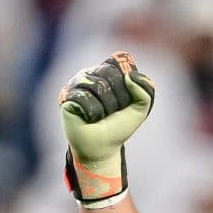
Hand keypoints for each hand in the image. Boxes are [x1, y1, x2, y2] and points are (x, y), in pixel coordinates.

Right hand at [58, 50, 155, 204]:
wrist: (102, 147)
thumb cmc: (119, 127)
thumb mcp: (140, 109)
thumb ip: (146, 90)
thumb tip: (128, 76)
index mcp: (107, 72)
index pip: (120, 65)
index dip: (126, 84)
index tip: (125, 101)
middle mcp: (90, 73)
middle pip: (109, 74)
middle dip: (118, 98)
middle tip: (112, 111)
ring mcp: (76, 83)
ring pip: (98, 86)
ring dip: (106, 107)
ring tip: (100, 116)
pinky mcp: (66, 96)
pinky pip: (85, 98)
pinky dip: (93, 113)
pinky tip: (89, 119)